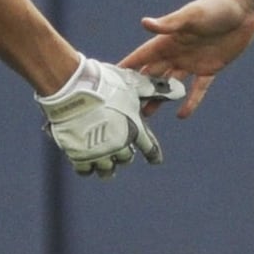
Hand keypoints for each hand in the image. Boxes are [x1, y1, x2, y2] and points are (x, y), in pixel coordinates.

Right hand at [36, 56, 183, 178]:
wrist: (74, 89)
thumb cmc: (105, 83)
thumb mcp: (133, 83)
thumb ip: (155, 90)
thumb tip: (179, 90)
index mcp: (134, 129)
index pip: (149, 148)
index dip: (153, 154)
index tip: (155, 160)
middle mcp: (119, 145)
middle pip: (125, 158)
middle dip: (124, 154)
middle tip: (119, 149)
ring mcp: (99, 152)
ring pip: (106, 169)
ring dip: (107, 166)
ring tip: (103, 161)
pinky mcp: (79, 155)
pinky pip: (85, 170)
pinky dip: (87, 167)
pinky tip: (85, 162)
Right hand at [118, 0, 253, 117]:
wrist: (243, 8)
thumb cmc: (215, 7)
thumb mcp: (191, 15)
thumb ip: (169, 24)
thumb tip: (144, 23)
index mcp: (168, 40)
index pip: (142, 56)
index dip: (128, 66)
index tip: (111, 80)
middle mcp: (177, 52)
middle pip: (153, 74)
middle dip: (140, 89)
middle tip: (127, 107)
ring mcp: (192, 61)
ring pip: (171, 84)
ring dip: (160, 99)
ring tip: (147, 116)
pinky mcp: (210, 68)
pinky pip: (198, 88)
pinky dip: (191, 101)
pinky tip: (183, 114)